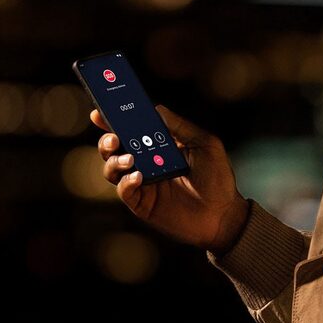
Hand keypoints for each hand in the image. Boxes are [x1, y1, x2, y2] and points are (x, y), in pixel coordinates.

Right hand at [90, 104, 249, 251]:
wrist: (223, 214)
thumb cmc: (217, 178)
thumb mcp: (204, 144)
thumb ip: (181, 126)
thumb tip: (157, 108)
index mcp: (157, 146)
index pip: (131, 129)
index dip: (113, 120)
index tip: (100, 112)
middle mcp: (145, 163)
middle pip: (114, 148)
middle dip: (107, 139)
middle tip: (114, 137)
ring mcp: (142, 184)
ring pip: (112, 168)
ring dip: (114, 160)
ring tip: (130, 158)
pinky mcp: (142, 204)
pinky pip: (124, 191)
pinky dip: (126, 182)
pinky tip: (138, 176)